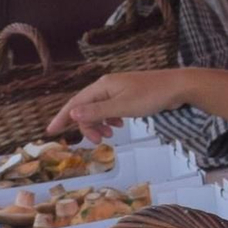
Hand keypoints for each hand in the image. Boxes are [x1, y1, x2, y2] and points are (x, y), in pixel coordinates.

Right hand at [47, 69, 193, 140]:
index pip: (75, 103)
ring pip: (98, 109)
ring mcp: (117, 89)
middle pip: (86, 108)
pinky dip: (110, 119)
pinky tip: (117, 126)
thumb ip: (96, 111)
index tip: (50, 132)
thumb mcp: (122, 107)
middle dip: (88, 126)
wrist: (177, 87)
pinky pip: (110, 108)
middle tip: (98, 142)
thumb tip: (72, 114)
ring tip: (109, 136)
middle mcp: (106, 86)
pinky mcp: (127, 94)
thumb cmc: (151, 96)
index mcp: (102, 87)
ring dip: (99, 124)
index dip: (62, 118)